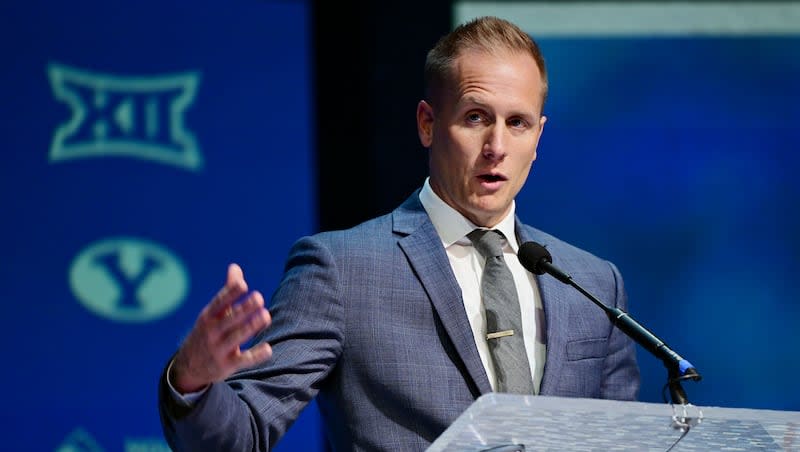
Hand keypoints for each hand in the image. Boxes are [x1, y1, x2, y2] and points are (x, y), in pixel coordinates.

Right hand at [171, 263, 272, 392]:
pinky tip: (268, 348)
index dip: (230, 294)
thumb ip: (227, 291)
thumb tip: (235, 266)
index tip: (243, 284)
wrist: (188, 367)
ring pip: (237, 338)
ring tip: (266, 315)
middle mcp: (212, 332)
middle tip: (259, 298)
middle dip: (243, 309)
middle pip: (229, 320)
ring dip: (251, 327)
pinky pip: (243, 360)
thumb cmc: (208, 332)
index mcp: (208, 317)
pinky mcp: (227, 366)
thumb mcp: (212, 313)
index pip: (219, 303)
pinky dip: (255, 355)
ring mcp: (219, 350)